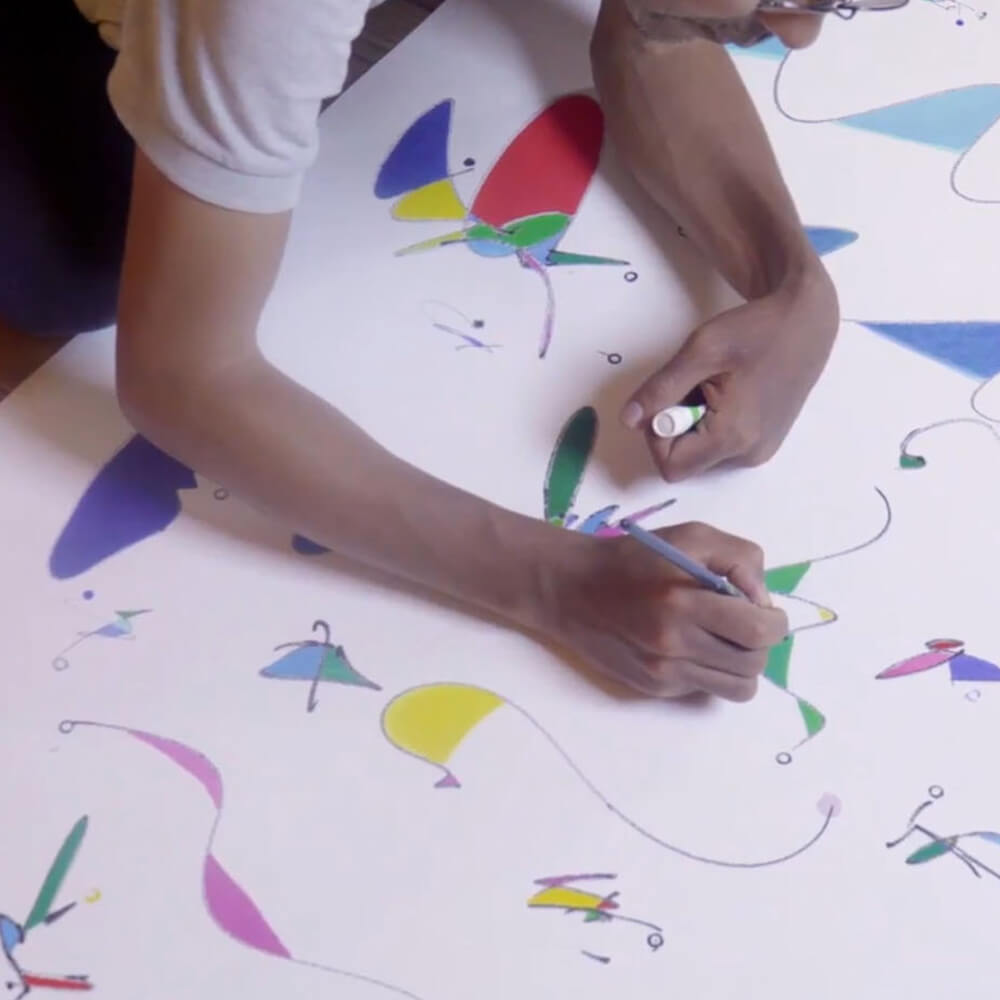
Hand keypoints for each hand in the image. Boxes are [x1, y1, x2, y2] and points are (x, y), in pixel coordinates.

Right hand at [539, 521, 788, 700]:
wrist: (570, 588)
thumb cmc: (633, 557)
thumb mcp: (690, 536)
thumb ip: (738, 559)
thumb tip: (761, 601)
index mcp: (683, 600)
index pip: (758, 632)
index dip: (773, 622)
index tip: (762, 610)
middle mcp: (674, 643)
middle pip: (753, 664)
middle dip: (759, 644)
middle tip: (743, 623)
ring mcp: (664, 671)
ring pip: (737, 688)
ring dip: (740, 663)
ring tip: (722, 639)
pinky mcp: (654, 687)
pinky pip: (705, 689)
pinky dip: (708, 670)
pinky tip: (690, 646)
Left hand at [621, 269, 838, 481]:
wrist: (808, 322)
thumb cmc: (756, 330)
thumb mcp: (700, 351)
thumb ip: (661, 389)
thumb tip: (628, 421)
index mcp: (733, 436)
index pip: (670, 465)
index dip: (657, 436)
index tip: (669, 398)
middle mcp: (748, 454)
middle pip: (686, 461)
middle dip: (676, 426)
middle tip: (695, 386)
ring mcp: (759, 452)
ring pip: (701, 453)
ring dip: (693, 423)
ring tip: (716, 385)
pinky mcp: (765, 443)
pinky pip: (721, 446)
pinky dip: (712, 422)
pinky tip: (730, 392)